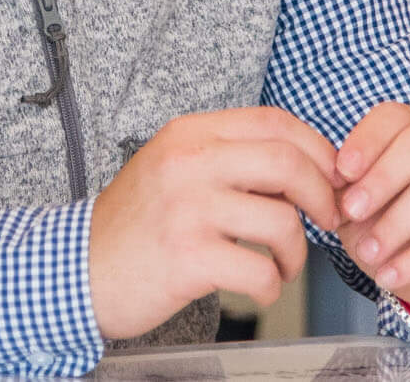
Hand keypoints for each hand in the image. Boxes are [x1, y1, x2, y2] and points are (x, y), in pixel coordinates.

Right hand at [85, 106, 342, 339]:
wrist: (78, 270)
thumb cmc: (135, 226)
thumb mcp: (174, 169)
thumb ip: (228, 158)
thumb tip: (305, 166)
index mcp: (188, 134)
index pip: (273, 122)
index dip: (317, 149)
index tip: (331, 177)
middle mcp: (187, 162)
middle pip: (287, 163)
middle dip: (323, 196)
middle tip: (327, 220)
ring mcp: (187, 209)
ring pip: (282, 222)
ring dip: (297, 252)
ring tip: (282, 264)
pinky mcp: (188, 257)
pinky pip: (261, 270)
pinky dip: (272, 286)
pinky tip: (260, 287)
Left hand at [332, 101, 409, 326]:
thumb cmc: (393, 236)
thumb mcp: (360, 213)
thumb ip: (344, 192)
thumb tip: (329, 182)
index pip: (395, 117)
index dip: (367, 140)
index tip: (342, 171)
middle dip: (381, 177)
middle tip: (352, 211)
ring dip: (396, 221)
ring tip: (369, 252)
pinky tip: (389, 273)